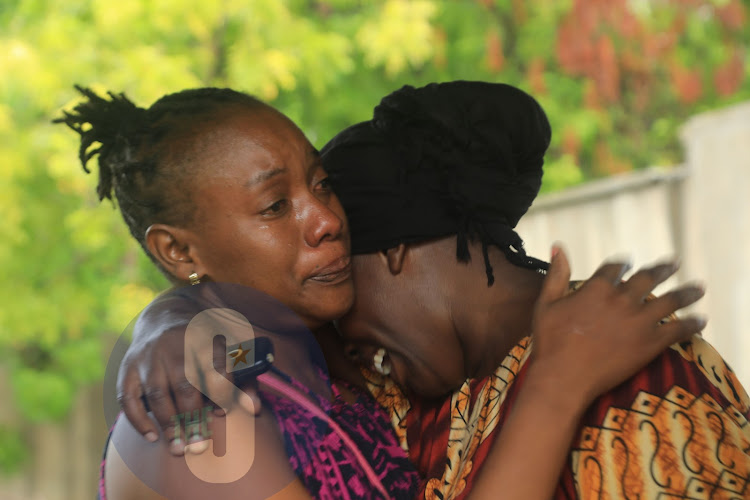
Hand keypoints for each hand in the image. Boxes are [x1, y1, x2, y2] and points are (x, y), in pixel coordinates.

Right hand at [116, 293, 261, 455]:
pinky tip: (152, 437)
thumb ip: (244, 378)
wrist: (167, 314)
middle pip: (184, 385)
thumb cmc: (206, 340)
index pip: (214, 369)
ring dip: (168, 424)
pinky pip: (128, 397)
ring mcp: (148, 356)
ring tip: (179, 449)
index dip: (220, 393)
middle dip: (193, 418)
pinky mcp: (128, 367)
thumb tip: (254, 409)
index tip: (223, 413)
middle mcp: (173, 345)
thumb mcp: (229, 346)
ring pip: (157, 393)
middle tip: (200, 446)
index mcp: (203, 338)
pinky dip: (138, 419)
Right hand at [528, 245, 705, 407]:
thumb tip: (558, 245)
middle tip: (674, 263)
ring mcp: (639, 321)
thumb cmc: (549, 342)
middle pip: (648, 278)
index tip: (629, 263)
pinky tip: (702, 320)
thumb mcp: (546, 303)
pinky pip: (678, 330)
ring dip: (686, 292)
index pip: (616, 268)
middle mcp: (622, 300)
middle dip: (663, 269)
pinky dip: (692, 324)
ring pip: (670, 300)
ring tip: (699, 287)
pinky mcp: (650, 344)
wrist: (564, 377)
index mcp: (598, 288)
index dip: (623, 264)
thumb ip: (556, 274)